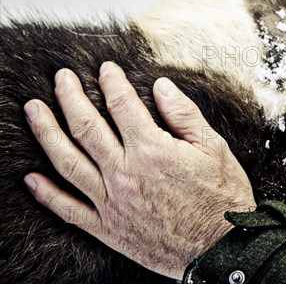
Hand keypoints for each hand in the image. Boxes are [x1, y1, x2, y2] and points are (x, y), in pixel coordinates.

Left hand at [22, 61, 255, 278]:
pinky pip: (68, 209)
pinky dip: (46, 194)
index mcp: (152, 150)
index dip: (112, 82)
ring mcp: (112, 202)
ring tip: (34, 111)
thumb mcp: (213, 148)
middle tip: (61, 78)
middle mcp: (125, 174)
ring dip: (46, 133)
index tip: (106, 69)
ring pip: (68, 162)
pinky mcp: (107, 228)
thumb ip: (184, 114)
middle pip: (86, 127)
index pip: (122, 105)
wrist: (221, 248)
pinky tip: (31, 178)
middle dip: (70, 97)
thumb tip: (161, 87)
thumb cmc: (221, 197)